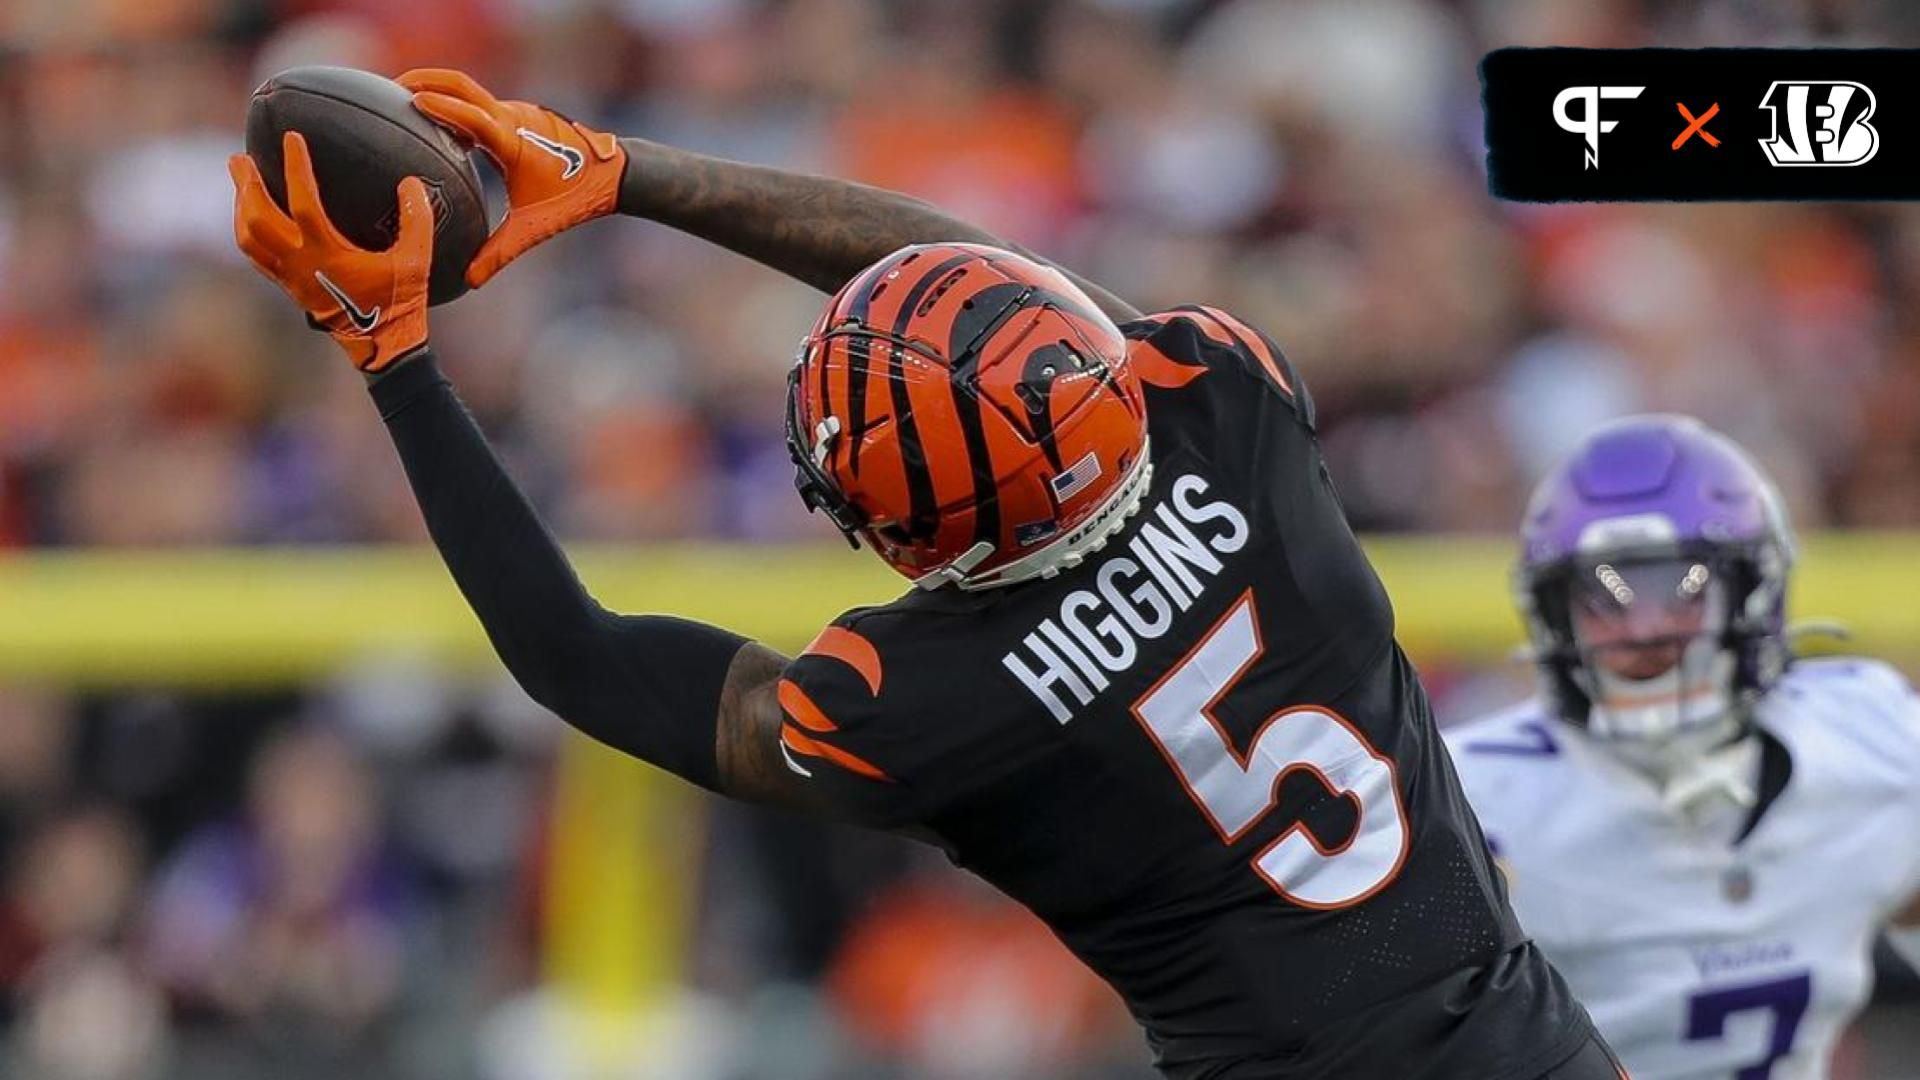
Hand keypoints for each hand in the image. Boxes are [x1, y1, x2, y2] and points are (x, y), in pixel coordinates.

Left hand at [230, 132, 432, 372]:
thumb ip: (417, 221)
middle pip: (257, 219)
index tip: (291, 138)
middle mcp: (301, 264)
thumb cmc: (401, 303)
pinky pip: (255, 256)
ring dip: (241, 207)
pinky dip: (247, 231)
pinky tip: (251, 217)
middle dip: (246, 185)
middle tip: (240, 157)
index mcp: (329, 255)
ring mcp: (290, 277)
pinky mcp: (289, 287)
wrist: (382, 345)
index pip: (303, 203)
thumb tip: (410, 183)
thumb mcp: (417, 261)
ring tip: (242, 182)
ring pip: (248, 238)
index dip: (296, 168)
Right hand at [399, 68, 625, 287]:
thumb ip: (499, 253)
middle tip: (391, 88)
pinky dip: (455, 103)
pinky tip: (436, 120)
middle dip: (427, 79)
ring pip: (470, 90)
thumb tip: (469, 280)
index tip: (410, 101)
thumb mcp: (535, 227)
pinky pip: (480, 102)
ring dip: (439, 88)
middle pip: (462, 84)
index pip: (473, 116)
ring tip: (403, 100)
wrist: (615, 174)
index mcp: (515, 141)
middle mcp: (514, 118)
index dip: (443, 107)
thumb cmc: (577, 198)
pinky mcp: (519, 114)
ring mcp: (517, 112)